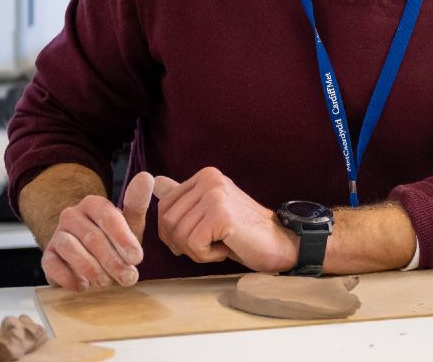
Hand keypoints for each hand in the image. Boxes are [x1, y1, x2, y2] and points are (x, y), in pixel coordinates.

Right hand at [41, 172, 153, 290]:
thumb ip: (137, 203)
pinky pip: (52, 265)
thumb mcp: (131, 223)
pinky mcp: (47, 257)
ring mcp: (57, 235)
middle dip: (112, 260)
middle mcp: (72, 215)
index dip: (123, 238)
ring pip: (70, 249)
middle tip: (128, 278)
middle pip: (91, 236)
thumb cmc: (115, 239)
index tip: (137, 258)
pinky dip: (68, 277)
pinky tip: (83, 286)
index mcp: (93, 204)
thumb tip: (146, 177)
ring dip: (91, 269)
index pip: (108, 216)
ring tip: (107, 282)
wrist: (91, 257)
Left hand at [153, 167, 297, 272]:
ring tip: (221, 245)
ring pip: (178, 234)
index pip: (164, 206)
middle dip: (183, 243)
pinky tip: (225, 248)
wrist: (278, 244)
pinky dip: (206, 255)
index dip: (172, 232)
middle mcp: (209, 179)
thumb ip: (184, 198)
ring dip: (197, 251)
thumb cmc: (243, 233)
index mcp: (205, 176)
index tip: (197, 239)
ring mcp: (215, 195)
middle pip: (167, 221)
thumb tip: (155, 181)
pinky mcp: (220, 214)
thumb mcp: (209, 212)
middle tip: (210, 245)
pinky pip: (192, 244)